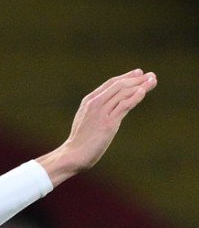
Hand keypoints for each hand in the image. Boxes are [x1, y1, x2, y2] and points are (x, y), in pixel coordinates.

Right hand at [37, 68, 155, 185]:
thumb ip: (99, 110)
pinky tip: (143, 92)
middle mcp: (95, 104)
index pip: (111, 83)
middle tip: (152, 76)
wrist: (74, 154)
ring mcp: (101, 113)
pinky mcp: (108, 123)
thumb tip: (114, 107)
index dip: (126, 77)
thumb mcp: (87, 119)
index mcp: (89, 101)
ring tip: (153, 81)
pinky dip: (135, 98)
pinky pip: (123, 106)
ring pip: (123, 93)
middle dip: (137, 80)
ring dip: (141, 86)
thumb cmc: (81, 140)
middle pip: (119, 85)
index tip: (139, 73)